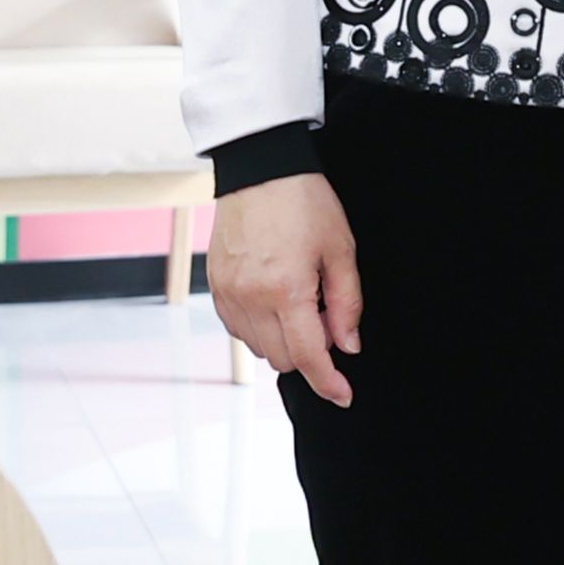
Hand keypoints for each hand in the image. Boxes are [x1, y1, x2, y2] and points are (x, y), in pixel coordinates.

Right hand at [208, 172, 363, 405]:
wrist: (260, 168)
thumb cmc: (305, 201)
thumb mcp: (341, 249)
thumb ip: (346, 303)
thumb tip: (348, 345)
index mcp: (286, 289)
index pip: (308, 356)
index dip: (328, 383)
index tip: (343, 396)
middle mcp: (251, 297)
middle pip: (282, 359)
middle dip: (309, 353)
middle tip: (324, 317)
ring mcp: (228, 293)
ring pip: (258, 348)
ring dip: (283, 340)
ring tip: (298, 302)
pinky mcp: (215, 286)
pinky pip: (238, 329)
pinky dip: (259, 328)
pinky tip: (273, 301)